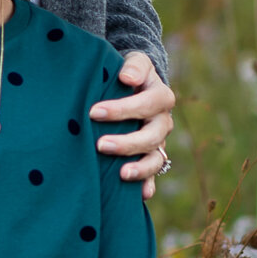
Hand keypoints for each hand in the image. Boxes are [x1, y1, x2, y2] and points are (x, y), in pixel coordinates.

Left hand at [91, 49, 175, 201]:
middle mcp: (162, 122)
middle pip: (153, 136)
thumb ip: (134, 66)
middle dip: (127, 142)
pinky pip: (153, 176)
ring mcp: (158, 143)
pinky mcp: (151, 158)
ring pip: (156, 159)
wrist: (133, 84)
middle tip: (100, 145)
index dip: (123, 109)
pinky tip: (140, 195)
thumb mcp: (134, 62)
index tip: (94, 112)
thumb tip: (126, 78)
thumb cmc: (128, 73)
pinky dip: (147, 185)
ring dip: (140, 168)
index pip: (147, 104)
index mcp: (161, 97)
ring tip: (121, 174)